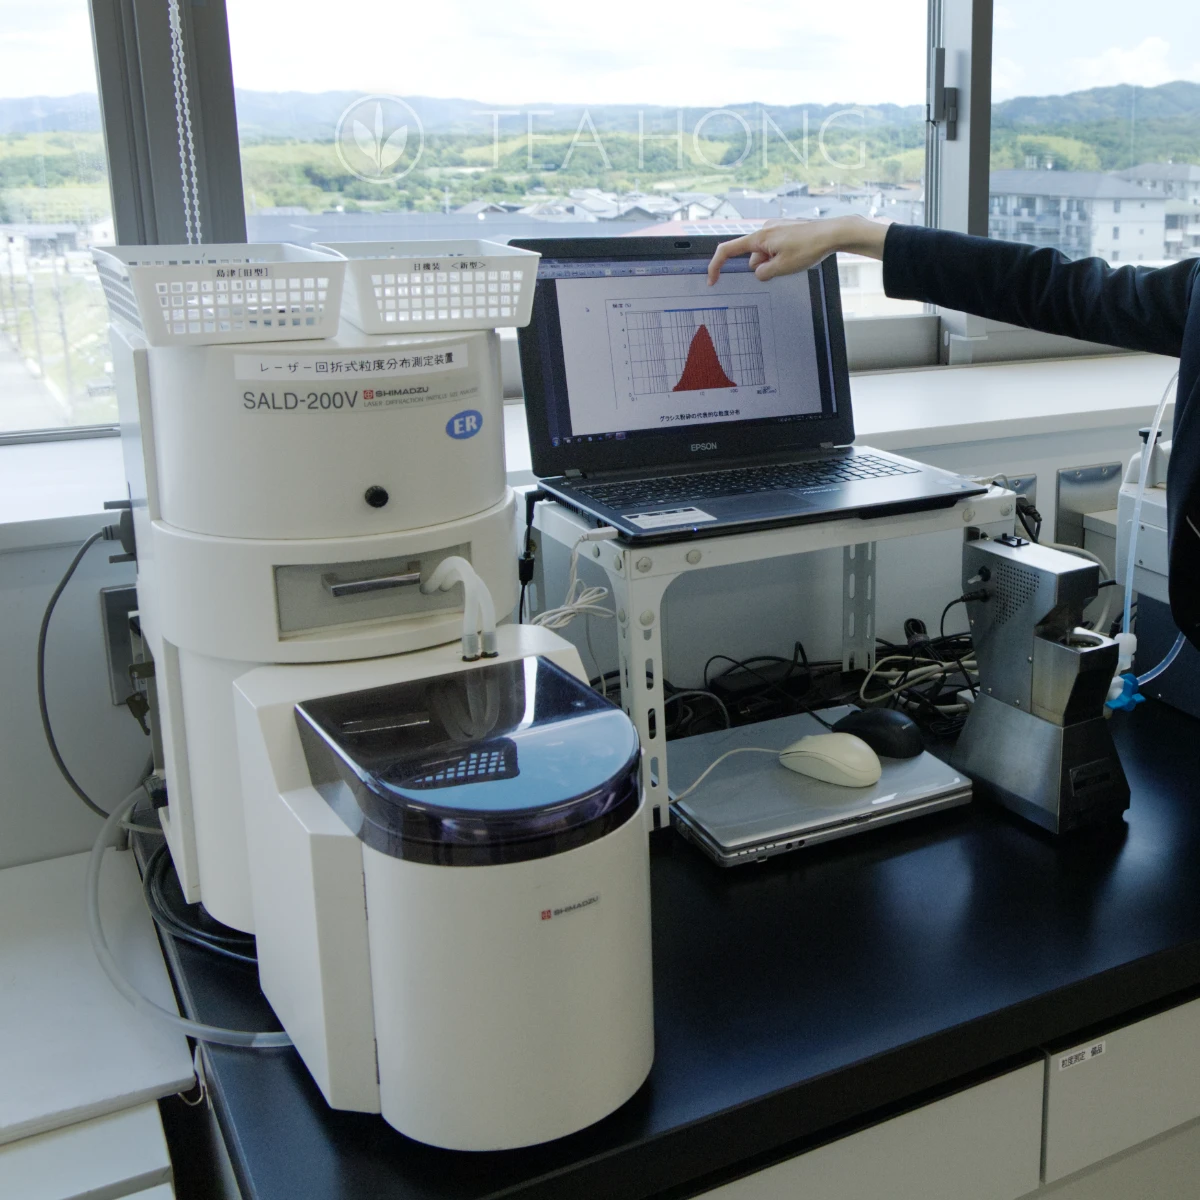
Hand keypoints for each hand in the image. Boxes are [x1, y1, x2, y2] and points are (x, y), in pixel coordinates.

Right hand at [706, 215, 889, 284]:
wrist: (833, 233)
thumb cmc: (810, 247)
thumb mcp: (782, 268)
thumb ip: (763, 273)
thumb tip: (758, 272)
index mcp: (759, 238)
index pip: (728, 251)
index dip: (716, 266)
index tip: (712, 280)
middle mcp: (764, 229)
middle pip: (752, 257)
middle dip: (762, 267)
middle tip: (782, 268)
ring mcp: (775, 228)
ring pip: (765, 254)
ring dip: (774, 262)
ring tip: (795, 259)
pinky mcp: (785, 229)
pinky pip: (775, 248)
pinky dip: (781, 255)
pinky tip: (798, 254)